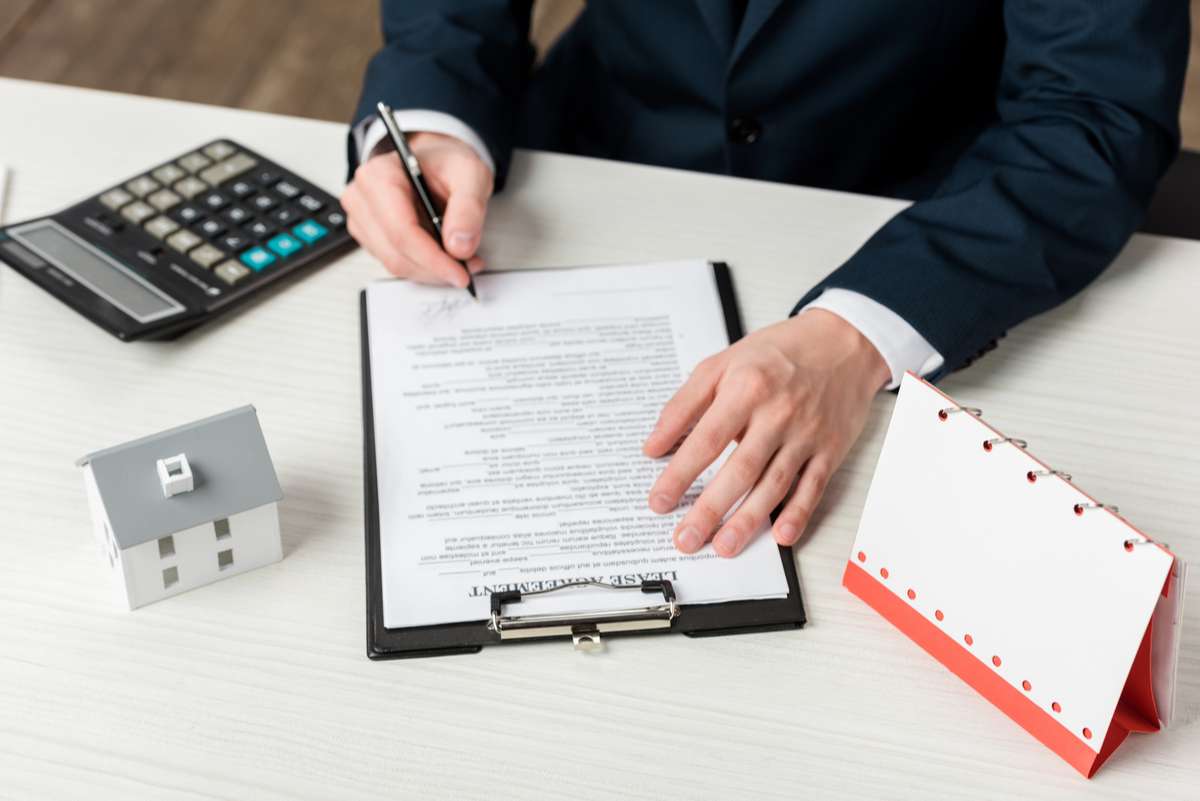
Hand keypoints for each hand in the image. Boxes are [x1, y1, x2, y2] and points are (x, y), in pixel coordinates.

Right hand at [341, 132, 493, 284]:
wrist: (434, 160)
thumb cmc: (446, 163)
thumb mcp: (470, 174)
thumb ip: (468, 208)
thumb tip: (459, 246)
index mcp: (381, 175)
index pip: (401, 230)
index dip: (432, 258)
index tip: (460, 273)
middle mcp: (362, 196)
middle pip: (396, 253)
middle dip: (435, 268)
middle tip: (467, 268)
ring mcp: (362, 218)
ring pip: (395, 263)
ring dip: (431, 271)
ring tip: (461, 261)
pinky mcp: (369, 235)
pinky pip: (395, 262)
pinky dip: (423, 267)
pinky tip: (444, 256)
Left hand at [642, 309, 889, 556]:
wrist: (843, 342)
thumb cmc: (779, 353)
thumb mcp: (722, 363)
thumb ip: (684, 404)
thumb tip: (654, 444)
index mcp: (746, 388)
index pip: (706, 440)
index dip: (680, 474)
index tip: (660, 501)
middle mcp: (778, 414)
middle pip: (740, 470)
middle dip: (710, 509)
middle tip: (686, 538)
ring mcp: (807, 434)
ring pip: (774, 484)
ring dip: (748, 520)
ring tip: (723, 546)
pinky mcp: (830, 449)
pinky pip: (813, 487)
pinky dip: (798, 514)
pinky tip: (781, 536)